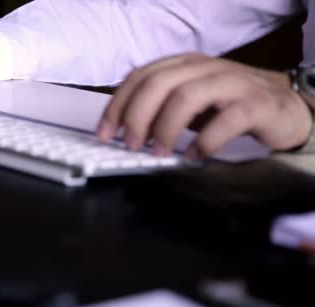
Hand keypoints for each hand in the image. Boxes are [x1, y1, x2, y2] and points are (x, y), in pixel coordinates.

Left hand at [96, 53, 312, 158]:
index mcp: (184, 65)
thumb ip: (161, 108)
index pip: (141, 76)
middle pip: (160, 83)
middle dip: (137, 116)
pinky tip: (197, 156)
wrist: (287, 107)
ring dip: (166, 128)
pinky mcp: (258, 103)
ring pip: (188, 96)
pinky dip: (206, 141)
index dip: (118, 104)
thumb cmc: (230, 105)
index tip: (105, 132)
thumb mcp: (190, 101)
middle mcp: (206, 67)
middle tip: (130, 145)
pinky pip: (227, 120)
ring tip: (160, 152)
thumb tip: (124, 131)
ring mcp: (233, 82)